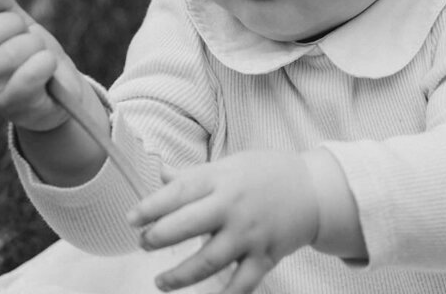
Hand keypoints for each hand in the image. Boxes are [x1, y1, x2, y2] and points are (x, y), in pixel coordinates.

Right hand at [0, 0, 78, 132]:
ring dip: (35, 45)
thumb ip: (2, 5)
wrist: (60, 92)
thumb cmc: (32, 54)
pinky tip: (47, 66)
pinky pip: (30, 74)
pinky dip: (46, 63)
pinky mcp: (12, 106)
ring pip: (11, 54)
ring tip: (39, 53)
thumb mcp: (18, 24)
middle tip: (25, 34)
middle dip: (13, 25)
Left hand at [126, 150, 318, 293]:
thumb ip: (194, 175)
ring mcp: (250, 234)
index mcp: (221, 179)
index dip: (151, 207)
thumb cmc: (266, 174)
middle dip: (159, 238)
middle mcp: (233, 207)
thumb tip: (160, 172)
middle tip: (143, 245)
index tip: (131, 219)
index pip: (179, 192)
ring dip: (181, 275)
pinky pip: (242, 283)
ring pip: (209, 260)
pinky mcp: (266, 256)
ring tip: (162, 283)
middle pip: (188, 225)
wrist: (314, 190)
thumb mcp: (230, 164)